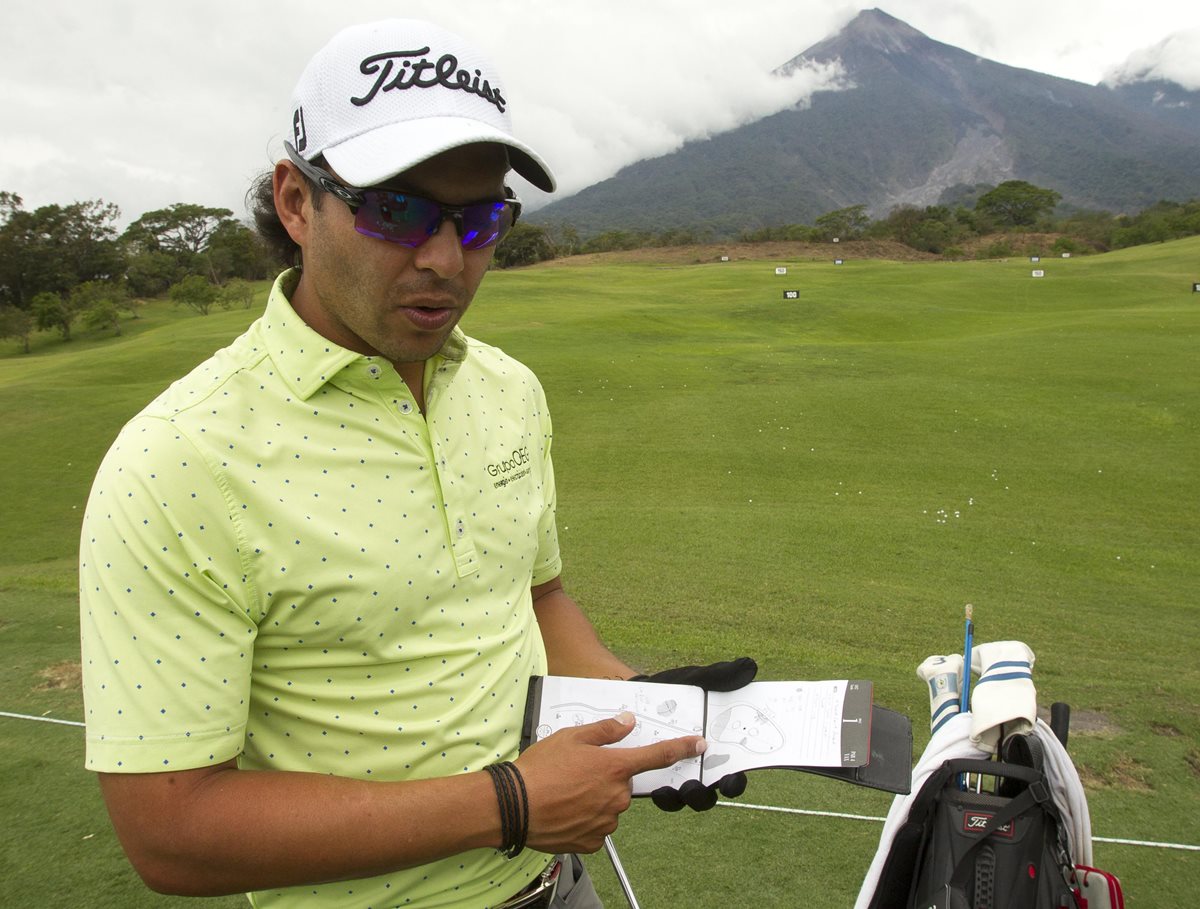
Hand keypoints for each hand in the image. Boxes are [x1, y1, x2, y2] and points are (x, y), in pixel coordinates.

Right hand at [515, 713, 703, 853]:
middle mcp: (617, 796)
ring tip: (564, 793)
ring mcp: (606, 821)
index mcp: (615, 767)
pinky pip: (597, 827)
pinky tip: (565, 811)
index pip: (658, 755)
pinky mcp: (593, 841)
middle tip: (576, 774)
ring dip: (595, 799)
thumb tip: (626, 722)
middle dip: (606, 778)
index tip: (699, 744)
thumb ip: (604, 730)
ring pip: (610, 806)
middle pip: (622, 784)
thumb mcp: (571, 737)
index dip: (682, 748)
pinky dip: (585, 819)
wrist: (514, 807)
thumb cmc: (540, 770)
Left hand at [633, 657, 758, 810]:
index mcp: (711, 749)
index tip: (731, 779)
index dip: (734, 781)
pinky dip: (653, 791)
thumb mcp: (696, 680)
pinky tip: (649, 783)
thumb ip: (720, 676)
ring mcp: (672, 774)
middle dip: (702, 794)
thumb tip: (748, 668)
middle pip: (706, 792)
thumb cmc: (674, 689)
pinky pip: (654, 792)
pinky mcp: (648, 776)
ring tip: (668, 788)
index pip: (730, 773)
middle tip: (695, 786)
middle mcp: (695, 766)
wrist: (636, 693)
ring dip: (676, 797)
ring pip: (679, 797)